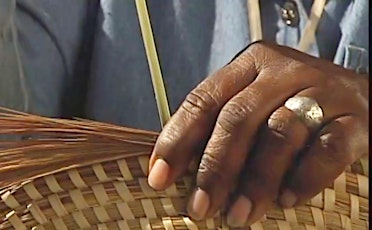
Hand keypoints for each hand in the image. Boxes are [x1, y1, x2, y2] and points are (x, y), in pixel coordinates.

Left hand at [147, 41, 368, 226]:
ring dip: (255, 181)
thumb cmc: (292, 104)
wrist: (361, 94)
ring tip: (240, 216)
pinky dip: (303, 178)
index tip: (159, 177)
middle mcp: (283, 71)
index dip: (177, 140)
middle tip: (201, 208)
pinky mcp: (355, 118)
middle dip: (215, 168)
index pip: (204, 100)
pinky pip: (326, 150)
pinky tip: (286, 201)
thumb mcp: (255, 101)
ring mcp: (322, 91)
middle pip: (238, 118)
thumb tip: (177, 170)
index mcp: (249, 65)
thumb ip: (222, 124)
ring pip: (279, 135)